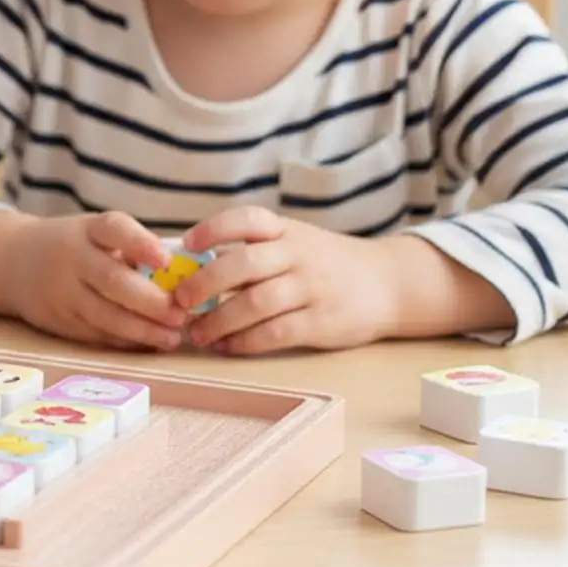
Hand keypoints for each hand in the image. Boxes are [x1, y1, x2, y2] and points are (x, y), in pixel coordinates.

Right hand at [5, 212, 185, 351]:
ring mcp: (62, 293)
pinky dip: (127, 340)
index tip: (166, 260)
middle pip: (113, 280)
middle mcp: (71, 259)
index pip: (114, 230)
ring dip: (143, 329)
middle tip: (181, 313)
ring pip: (106, 315)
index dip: (141, 243)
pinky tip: (149, 343)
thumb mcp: (93, 234)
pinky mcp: (60, 321)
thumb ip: (131, 250)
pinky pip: (97, 334)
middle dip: (151, 301)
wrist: (12, 262)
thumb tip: (182, 277)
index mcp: (86, 230)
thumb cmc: (72, 246)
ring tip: (173, 337)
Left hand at [175, 208, 396, 353]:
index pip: (246, 220)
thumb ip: (252, 250)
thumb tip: (191, 267)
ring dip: (219, 321)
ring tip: (197, 334)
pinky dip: (245, 342)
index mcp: (285, 231)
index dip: (214, 229)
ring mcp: (312, 288)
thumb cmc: (324, 262)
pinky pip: (276, 333)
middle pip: (244, 264)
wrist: (388, 283)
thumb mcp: (294, 242)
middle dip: (204, 283)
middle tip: (179, 301)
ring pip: (256, 303)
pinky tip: (227, 347)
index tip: (188, 244)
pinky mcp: (322, 322)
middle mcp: (298, 255)